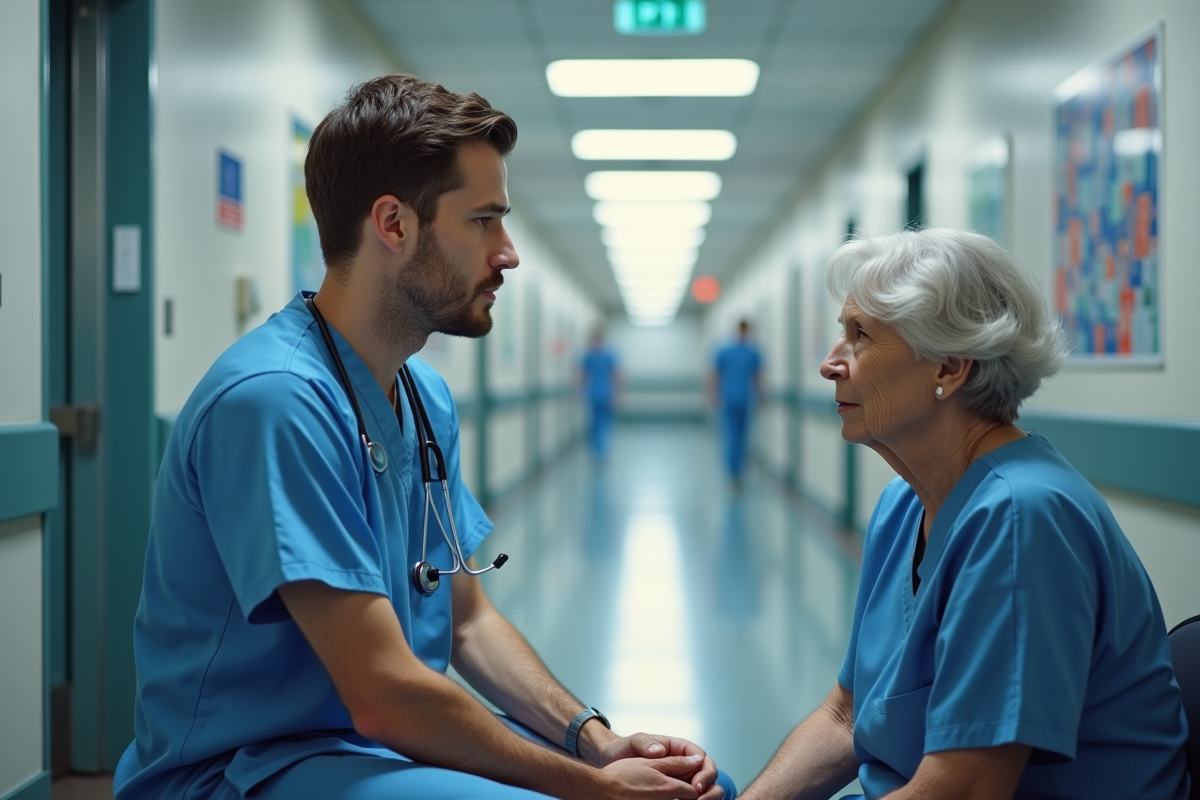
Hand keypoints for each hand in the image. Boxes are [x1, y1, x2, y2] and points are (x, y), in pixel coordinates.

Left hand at [600, 734, 720, 797]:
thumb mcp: (633, 742)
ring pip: (702, 787)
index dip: (704, 770)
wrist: (611, 762)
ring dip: (704, 797)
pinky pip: (687, 797)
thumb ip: (646, 743)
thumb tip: (661, 750)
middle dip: (708, 786)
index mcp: (676, 748)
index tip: (696, 784)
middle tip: (699, 798)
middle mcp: (681, 763)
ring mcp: (678, 777)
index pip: (701, 756)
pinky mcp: (672, 791)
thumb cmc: (623, 748)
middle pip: (706, 773)